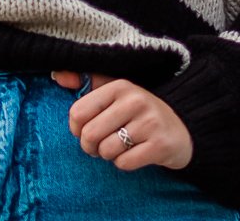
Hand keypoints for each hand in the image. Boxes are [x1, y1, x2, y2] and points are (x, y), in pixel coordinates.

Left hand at [50, 70, 193, 170]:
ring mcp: (150, 122)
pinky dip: (124, 164)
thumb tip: (57, 75)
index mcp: (119, 86)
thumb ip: (87, 83)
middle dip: (91, 147)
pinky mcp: (160, 145)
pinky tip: (135, 154)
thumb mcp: (116, 93)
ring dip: (108, 155)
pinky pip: (124, 163)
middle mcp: (135, 100)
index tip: (87, 130)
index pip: (77, 112)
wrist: (182, 128)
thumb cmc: (138, 112)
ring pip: (107, 150)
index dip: (77, 129)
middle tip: (101, 146)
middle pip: (90, 134)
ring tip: (120, 147)